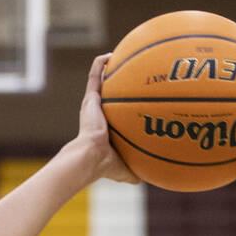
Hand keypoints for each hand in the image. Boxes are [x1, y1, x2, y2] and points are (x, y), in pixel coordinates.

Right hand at [75, 54, 141, 184]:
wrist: (90, 157)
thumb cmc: (105, 165)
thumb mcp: (124, 169)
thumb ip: (134, 172)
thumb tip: (145, 180)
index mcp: (105, 127)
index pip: (113, 112)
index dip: (122, 104)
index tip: (134, 97)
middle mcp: (98, 114)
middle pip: (107, 94)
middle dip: (116, 82)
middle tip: (130, 73)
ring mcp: (92, 105)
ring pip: (99, 81)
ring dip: (106, 69)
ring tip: (119, 57)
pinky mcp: (89, 98)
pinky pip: (94, 76)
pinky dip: (100, 65)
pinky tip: (109, 55)